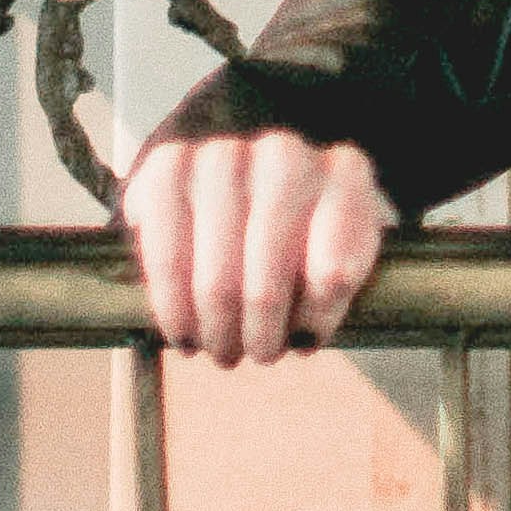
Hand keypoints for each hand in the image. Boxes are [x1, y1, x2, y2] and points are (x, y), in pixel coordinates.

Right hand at [124, 131, 394, 363]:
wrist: (249, 184)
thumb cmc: (305, 235)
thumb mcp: (343, 255)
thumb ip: (336, 287)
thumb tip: (304, 334)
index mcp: (345, 173)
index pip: (335, 270)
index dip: (316, 318)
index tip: (306, 341)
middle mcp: (285, 154)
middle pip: (268, 279)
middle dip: (261, 334)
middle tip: (259, 355)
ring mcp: (224, 154)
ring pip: (217, 278)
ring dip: (218, 329)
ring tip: (223, 350)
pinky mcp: (169, 166)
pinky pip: (165, 258)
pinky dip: (173, 307)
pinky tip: (183, 331)